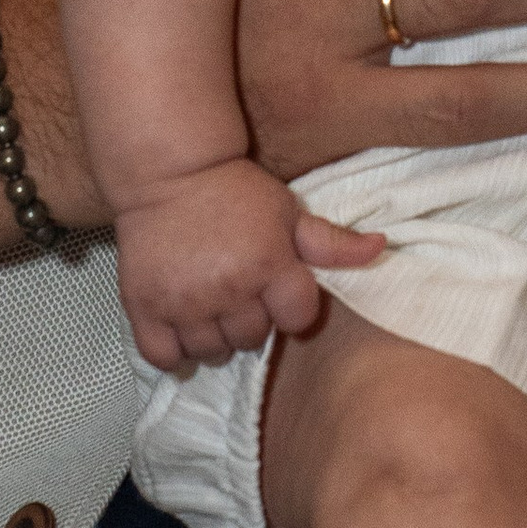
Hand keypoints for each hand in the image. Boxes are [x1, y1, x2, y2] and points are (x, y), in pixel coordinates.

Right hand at [114, 159, 383, 371]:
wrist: (170, 171)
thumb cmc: (236, 191)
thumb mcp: (288, 211)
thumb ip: (332, 241)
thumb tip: (381, 248)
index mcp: (270, 265)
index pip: (297, 320)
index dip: (291, 308)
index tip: (276, 289)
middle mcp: (229, 288)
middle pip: (252, 341)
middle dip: (251, 321)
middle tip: (239, 293)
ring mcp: (185, 301)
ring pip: (212, 352)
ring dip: (215, 338)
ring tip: (210, 308)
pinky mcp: (146, 306)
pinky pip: (164, 356)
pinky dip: (174, 351)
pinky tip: (182, 329)